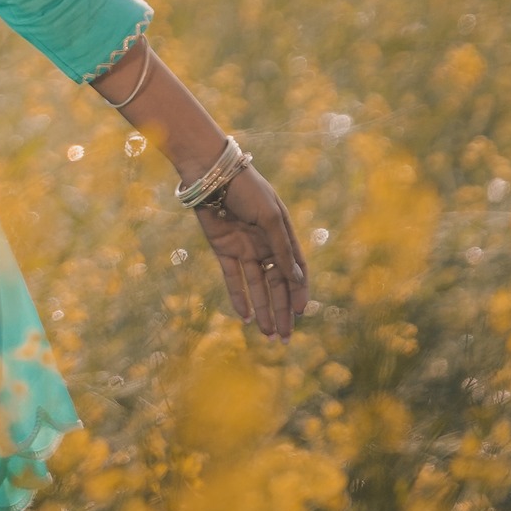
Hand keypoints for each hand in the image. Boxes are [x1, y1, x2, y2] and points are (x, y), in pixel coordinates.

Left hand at [194, 164, 308, 339]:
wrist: (211, 173)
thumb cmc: (246, 189)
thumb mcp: (269, 217)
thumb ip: (281, 248)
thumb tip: (296, 279)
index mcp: (282, 234)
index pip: (295, 269)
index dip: (299, 291)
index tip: (300, 313)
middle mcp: (265, 244)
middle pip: (277, 283)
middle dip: (282, 310)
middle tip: (285, 337)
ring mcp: (244, 248)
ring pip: (257, 286)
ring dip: (263, 309)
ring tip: (268, 334)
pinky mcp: (223, 249)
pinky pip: (233, 278)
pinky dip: (239, 297)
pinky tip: (245, 317)